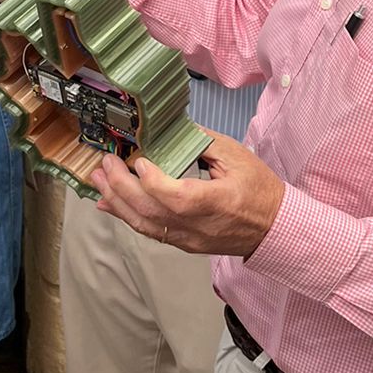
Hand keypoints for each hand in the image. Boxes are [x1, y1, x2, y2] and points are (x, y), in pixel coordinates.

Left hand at [92, 132, 286, 258]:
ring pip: (145, 225)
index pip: (177, 198)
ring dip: (117, 201)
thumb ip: (201, 142)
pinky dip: (126, 217)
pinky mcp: (184, 243)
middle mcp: (199, 225)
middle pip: (152, 212)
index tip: (138, 161)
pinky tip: (109, 203)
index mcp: (217, 202)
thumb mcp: (236, 156)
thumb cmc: (259, 190)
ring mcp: (189, 238)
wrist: (274, 228)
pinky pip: (149, 232)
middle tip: (106, 164)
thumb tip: (170, 128)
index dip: (153, 182)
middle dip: (122, 186)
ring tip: (98, 181)